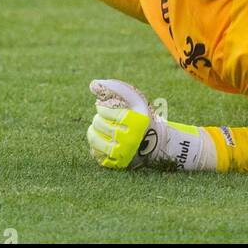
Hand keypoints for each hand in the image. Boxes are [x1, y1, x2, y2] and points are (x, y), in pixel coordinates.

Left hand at [86, 79, 215, 170]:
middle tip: (100, 118)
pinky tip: (99, 140)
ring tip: (95, 128)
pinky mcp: (118, 164)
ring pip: (97, 141)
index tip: (101, 108)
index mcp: (137, 122)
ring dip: (92, 133)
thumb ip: (118, 88)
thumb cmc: (143, 118)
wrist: (155, 144)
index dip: (101, 109)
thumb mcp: (137, 100)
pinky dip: (95, 147)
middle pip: (101, 126)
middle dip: (97, 119)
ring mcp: (124, 153)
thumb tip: (93, 84)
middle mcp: (130, 139)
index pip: (109, 113)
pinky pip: (98, 155)